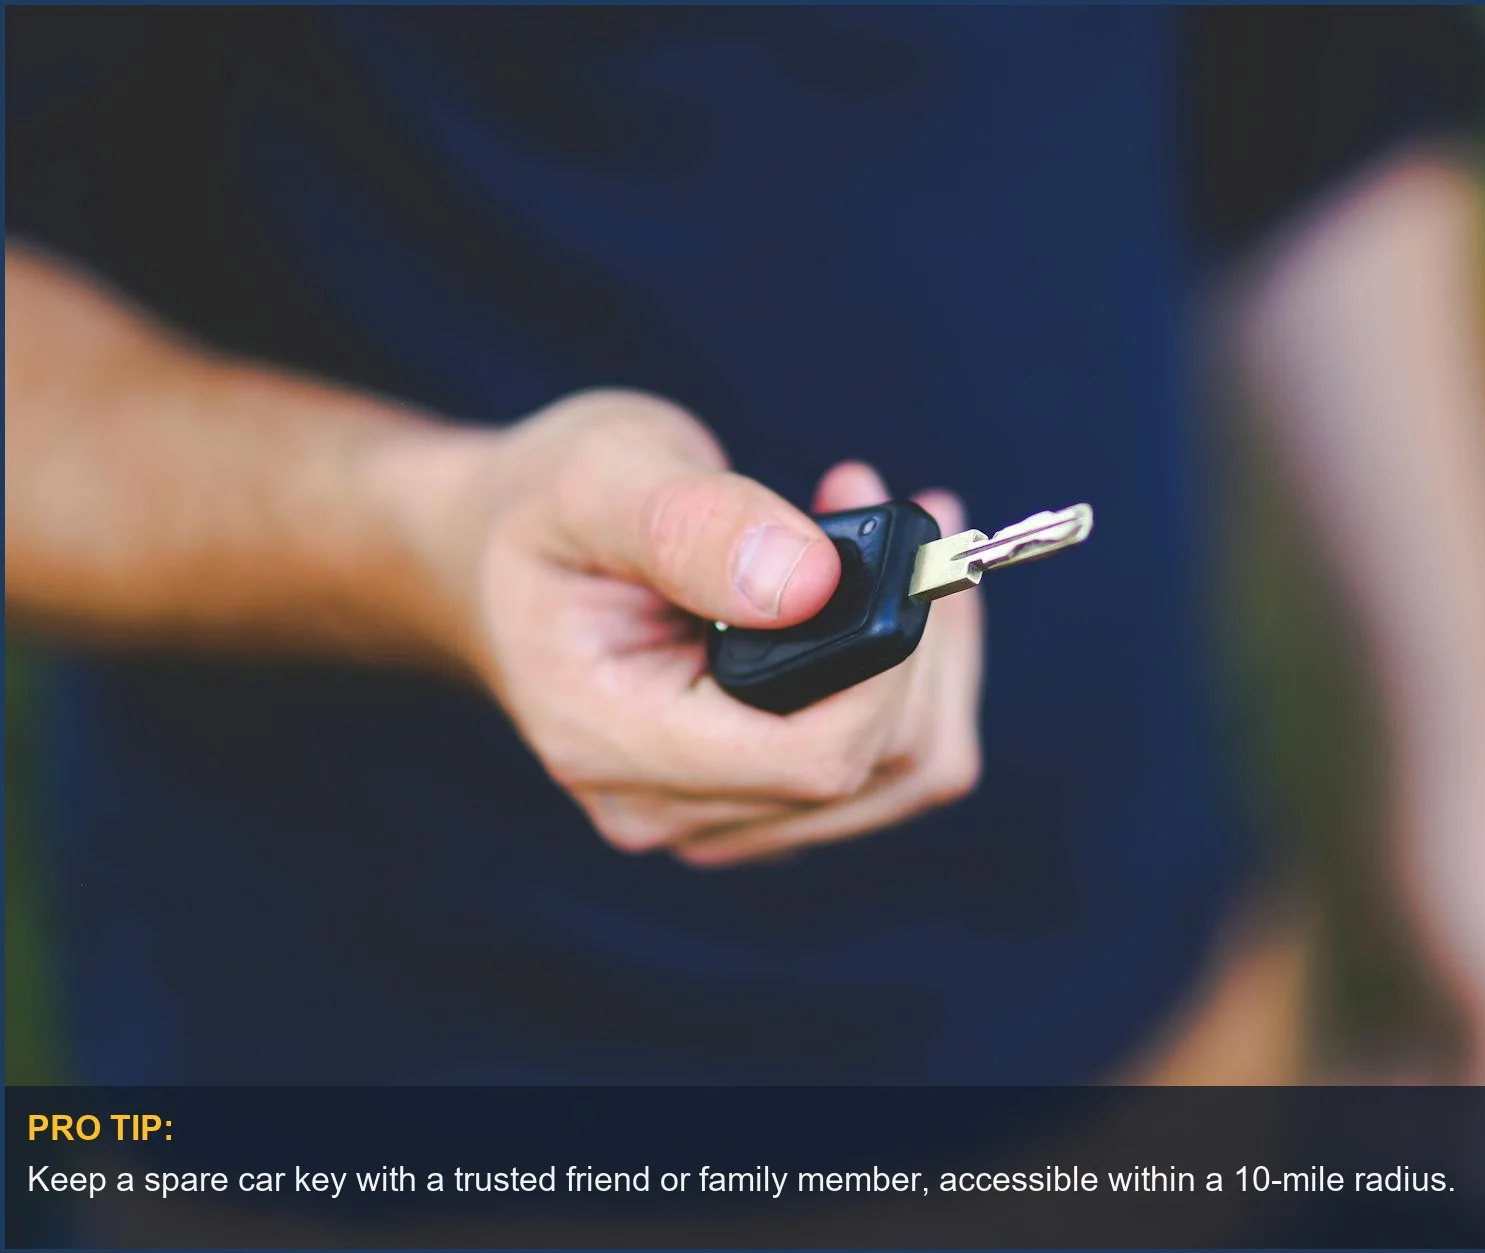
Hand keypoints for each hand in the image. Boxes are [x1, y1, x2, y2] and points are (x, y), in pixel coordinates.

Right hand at [431, 389, 982, 866]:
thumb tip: (813, 582)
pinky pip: (888, 762)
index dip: (889, 664)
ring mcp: (715, 815)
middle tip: (906, 508)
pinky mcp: (760, 799)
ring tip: (886, 534)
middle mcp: (665, 806)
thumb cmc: (543, 509)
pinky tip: (872, 588)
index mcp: (611, 740)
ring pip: (903, 775)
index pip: (813, 759)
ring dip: (932, 654)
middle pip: (876, 771)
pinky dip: (911, 674)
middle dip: (922, 639)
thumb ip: (697, 524)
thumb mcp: (601, 474)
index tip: (898, 545)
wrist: (501, 557)